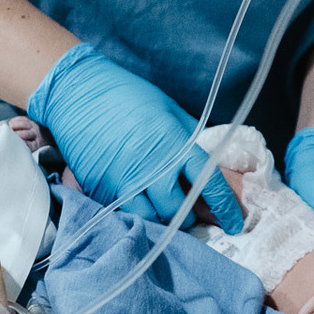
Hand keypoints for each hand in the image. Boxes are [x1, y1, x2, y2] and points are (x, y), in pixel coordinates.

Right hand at [27, 44, 242, 233]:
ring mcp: (124, 180)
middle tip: (186, 210)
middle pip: (177, 211)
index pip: (210, 184)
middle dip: (185, 216)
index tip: (234, 222)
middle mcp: (153, 167)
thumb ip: (190, 136)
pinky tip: (134, 201)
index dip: (225, 208)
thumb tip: (210, 159)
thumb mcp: (169, 109)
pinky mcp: (101, 187)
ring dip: (158, 218)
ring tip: (159, 208)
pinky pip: (121, 211)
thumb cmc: (128, 95)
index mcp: (176, 145)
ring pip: (149, 218)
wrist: (79, 91)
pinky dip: (131, 211)